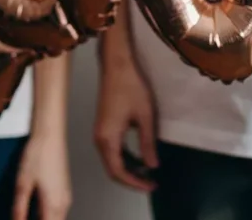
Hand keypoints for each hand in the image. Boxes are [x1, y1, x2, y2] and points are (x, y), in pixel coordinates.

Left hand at [13, 132, 71, 219]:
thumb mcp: (23, 184)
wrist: (50, 134)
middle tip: (22, 218)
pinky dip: (49, 216)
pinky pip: (59, 211)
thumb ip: (19, 208)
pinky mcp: (64, 189)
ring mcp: (66, 196)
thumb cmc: (38, 154)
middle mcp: (63, 203)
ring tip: (27, 216)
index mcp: (53, 204)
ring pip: (57, 219)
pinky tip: (37, 212)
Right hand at [93, 62, 158, 192]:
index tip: (151, 186)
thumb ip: (147, 143)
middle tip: (152, 182)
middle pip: (113, 169)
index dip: (135, 183)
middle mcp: (99, 139)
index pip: (118, 172)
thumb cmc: (131, 86)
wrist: (117, 65)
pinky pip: (112, 150)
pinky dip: (125, 157)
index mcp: (107, 138)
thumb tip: (152, 165)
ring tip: (149, 172)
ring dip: (129, 168)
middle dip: (132, 178)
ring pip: (112, 160)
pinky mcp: (103, 127)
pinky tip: (140, 157)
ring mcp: (100, 132)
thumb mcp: (145, 116)